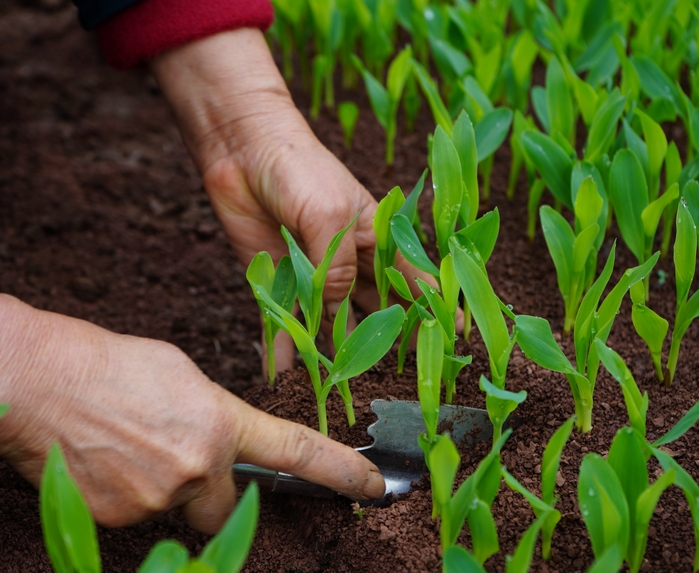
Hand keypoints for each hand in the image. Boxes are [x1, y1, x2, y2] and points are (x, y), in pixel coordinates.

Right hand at [0, 290, 384, 532]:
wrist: (36, 381)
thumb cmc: (107, 363)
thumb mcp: (179, 373)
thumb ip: (210, 412)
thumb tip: (218, 437)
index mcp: (219, 422)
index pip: (295, 452)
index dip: (340, 471)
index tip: (372, 486)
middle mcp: (197, 468)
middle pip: (221, 506)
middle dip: (205, 491)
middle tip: (169, 457)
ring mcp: (158, 499)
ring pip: (173, 509)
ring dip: (158, 488)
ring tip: (121, 447)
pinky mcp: (119, 520)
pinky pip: (136, 516)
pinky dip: (125, 495)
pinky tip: (101, 462)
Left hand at [150, 29, 456, 374]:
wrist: (242, 150)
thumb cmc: (299, 169)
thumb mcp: (329, 214)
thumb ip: (338, 264)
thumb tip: (341, 305)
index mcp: (377, 238)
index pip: (414, 279)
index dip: (435, 309)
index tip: (456, 341)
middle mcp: (351, 262)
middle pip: (378, 311)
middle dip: (391, 343)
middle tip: (403, 382)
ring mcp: (315, 275)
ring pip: (335, 324)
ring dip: (339, 354)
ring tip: (347, 391)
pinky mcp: (280, 282)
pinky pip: (286, 322)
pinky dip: (285, 350)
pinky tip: (287, 379)